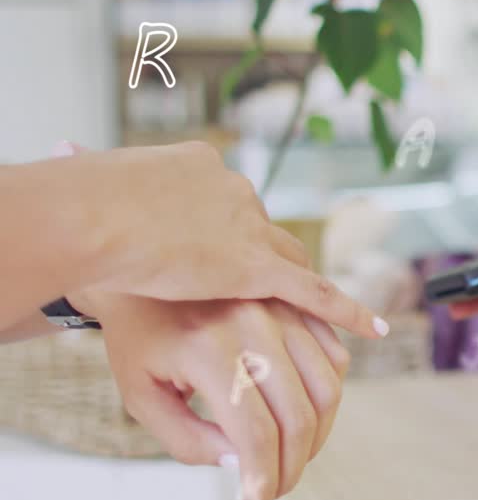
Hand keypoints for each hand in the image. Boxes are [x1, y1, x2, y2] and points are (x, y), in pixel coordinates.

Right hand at [56, 141, 386, 338]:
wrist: (91, 216)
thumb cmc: (83, 208)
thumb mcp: (106, 187)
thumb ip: (124, 193)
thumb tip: (95, 175)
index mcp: (202, 171)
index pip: (236, 210)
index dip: (239, 237)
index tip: (231, 258)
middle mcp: (237, 195)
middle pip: (270, 238)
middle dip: (271, 269)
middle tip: (267, 299)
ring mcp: (250, 230)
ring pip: (291, 266)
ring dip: (298, 296)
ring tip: (312, 328)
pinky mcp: (256, 267)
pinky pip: (314, 293)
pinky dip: (346, 311)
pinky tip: (373, 327)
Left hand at [70, 290, 350, 499]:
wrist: (141, 264)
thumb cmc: (139, 336)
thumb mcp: (141, 396)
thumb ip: (187, 440)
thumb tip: (244, 465)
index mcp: (207, 349)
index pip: (254, 433)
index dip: (262, 482)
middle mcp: (252, 323)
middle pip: (298, 415)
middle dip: (293, 468)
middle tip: (275, 492)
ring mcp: (282, 309)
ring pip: (328, 387)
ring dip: (319, 436)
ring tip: (293, 459)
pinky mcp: (299, 302)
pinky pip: (336, 356)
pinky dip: (331, 395)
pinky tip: (308, 418)